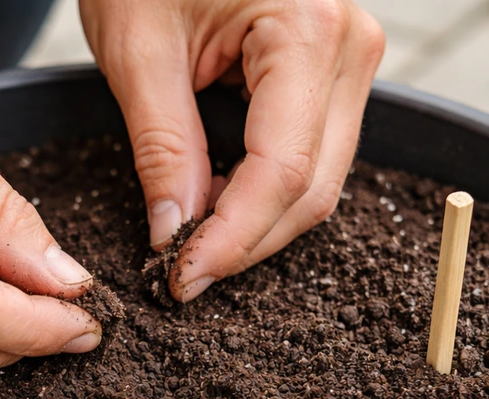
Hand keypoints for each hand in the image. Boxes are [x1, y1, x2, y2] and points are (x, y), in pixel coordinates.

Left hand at [81, 0, 384, 301]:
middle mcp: (349, 47)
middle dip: (245, 243)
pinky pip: (313, 155)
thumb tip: (174, 233)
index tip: (181, 279)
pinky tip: (218, 199)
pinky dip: (266, 191)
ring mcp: (350, 59)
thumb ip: (162, 149)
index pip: (282, 172)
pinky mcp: (334, 71)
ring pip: (320, 180)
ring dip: (257, 223)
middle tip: (180, 274)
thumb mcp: (138, 52)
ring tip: (192, 237)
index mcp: (307, 29)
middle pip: (312, 187)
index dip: (232, 239)